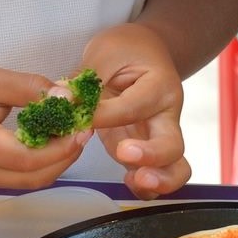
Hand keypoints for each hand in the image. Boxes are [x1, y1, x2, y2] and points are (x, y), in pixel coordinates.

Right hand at [0, 60, 86, 189]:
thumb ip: (31, 89)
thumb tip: (70, 98)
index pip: (29, 158)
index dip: (62, 146)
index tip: (83, 125)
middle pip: (34, 178)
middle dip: (65, 157)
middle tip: (83, 129)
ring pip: (29, 181)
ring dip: (55, 162)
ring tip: (71, 132)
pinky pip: (18, 176)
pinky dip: (40, 162)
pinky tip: (51, 139)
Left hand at [82, 23, 187, 198]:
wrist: (145, 53)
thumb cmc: (126, 50)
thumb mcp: (105, 52)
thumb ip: (85, 79)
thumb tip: (62, 100)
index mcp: (159, 86)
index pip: (133, 106)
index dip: (105, 114)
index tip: (79, 118)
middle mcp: (166, 115)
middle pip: (172, 144)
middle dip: (152, 155)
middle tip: (125, 154)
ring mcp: (160, 136)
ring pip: (175, 167)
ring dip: (158, 180)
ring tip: (134, 180)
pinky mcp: (148, 151)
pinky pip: (157, 175)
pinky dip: (146, 187)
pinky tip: (128, 183)